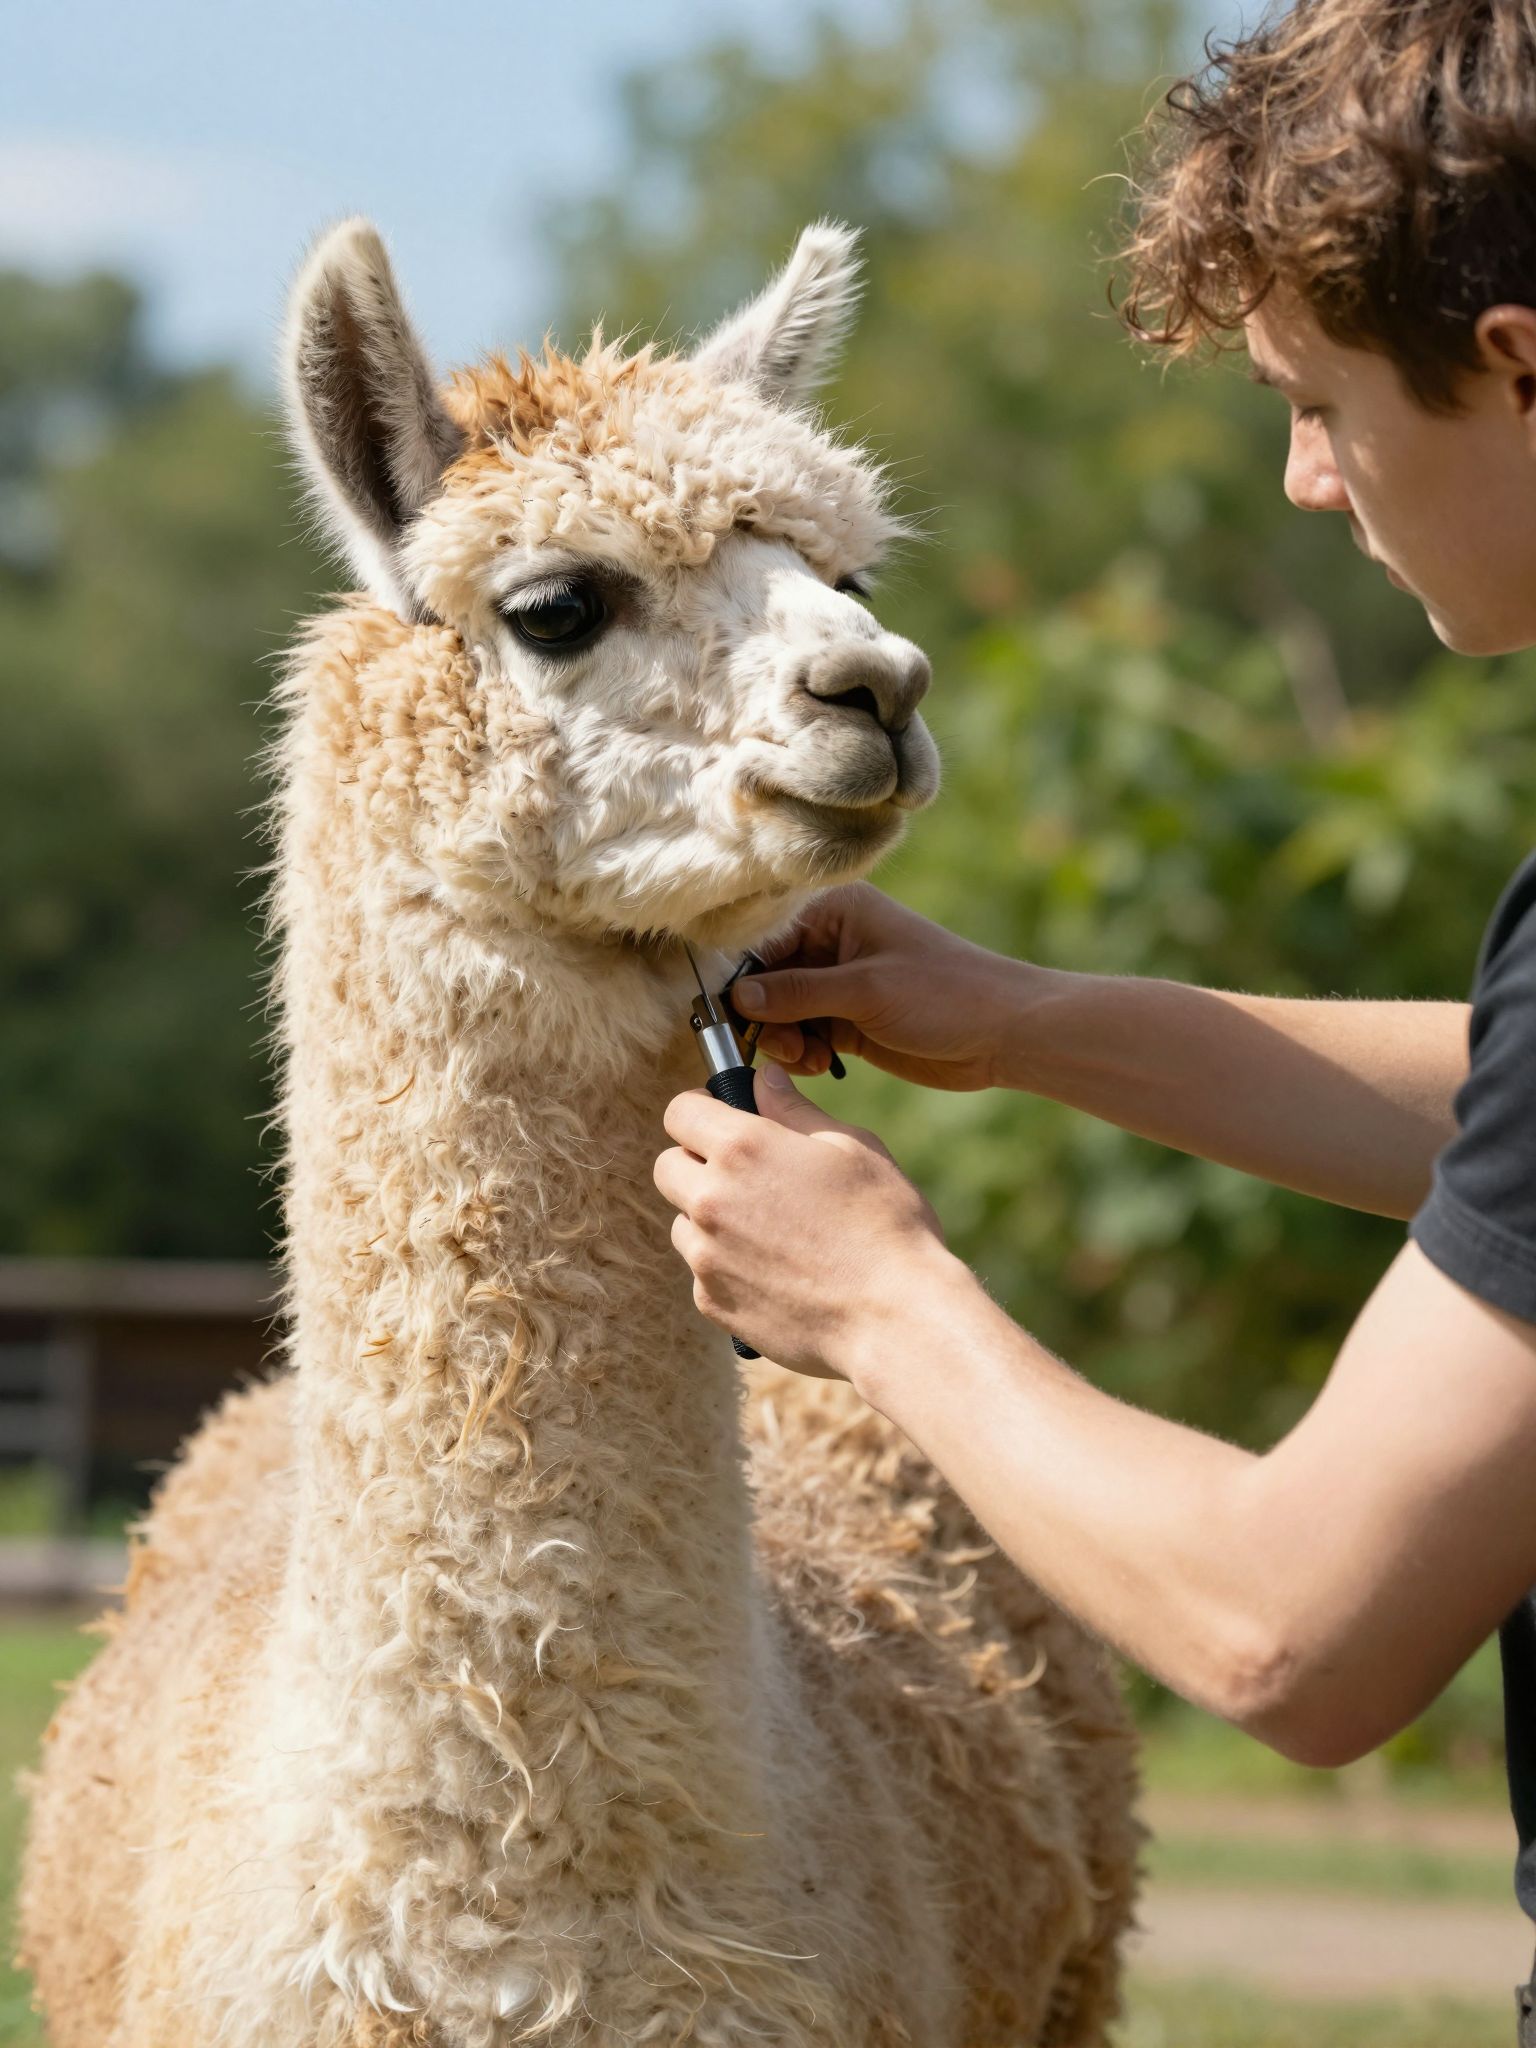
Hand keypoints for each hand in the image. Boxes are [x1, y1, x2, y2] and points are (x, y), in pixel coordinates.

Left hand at [654, 1063, 952, 1379]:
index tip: (723, 1120)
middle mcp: (710, 1199)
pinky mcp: (712, 1302)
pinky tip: (778, 1273)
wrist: (894, 1319)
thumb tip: (764, 1078)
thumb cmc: (885, 1224)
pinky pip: (703, 1272)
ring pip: (683, 1222)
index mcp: (742, 1147)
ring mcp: (706, 1256)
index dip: (701, 1110)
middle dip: (696, 1164)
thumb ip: (794, 1109)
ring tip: (771, 1231)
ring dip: (710, 1219)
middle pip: (667, 1167)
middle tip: (748, 1177)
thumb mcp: (852, 1147)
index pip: (679, 1111)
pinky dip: (728, 1267)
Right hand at [732, 883, 1022, 1090]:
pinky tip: (820, 1062)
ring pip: (778, 1009)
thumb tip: (737, 997)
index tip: (733, 1013)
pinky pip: (802, 1032)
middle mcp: (830, 940)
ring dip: (782, 1037)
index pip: (763, 937)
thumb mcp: (866, 991)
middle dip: (763, 1013)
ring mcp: (838, 981)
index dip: (742, 975)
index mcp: (835, 910)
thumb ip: (797, 993)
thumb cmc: (944, 994)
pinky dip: (801, 1050)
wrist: (1003, 1032)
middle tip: (781, 1044)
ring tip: (807, 1056)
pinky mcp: (847, 1018)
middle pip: (764, 976)